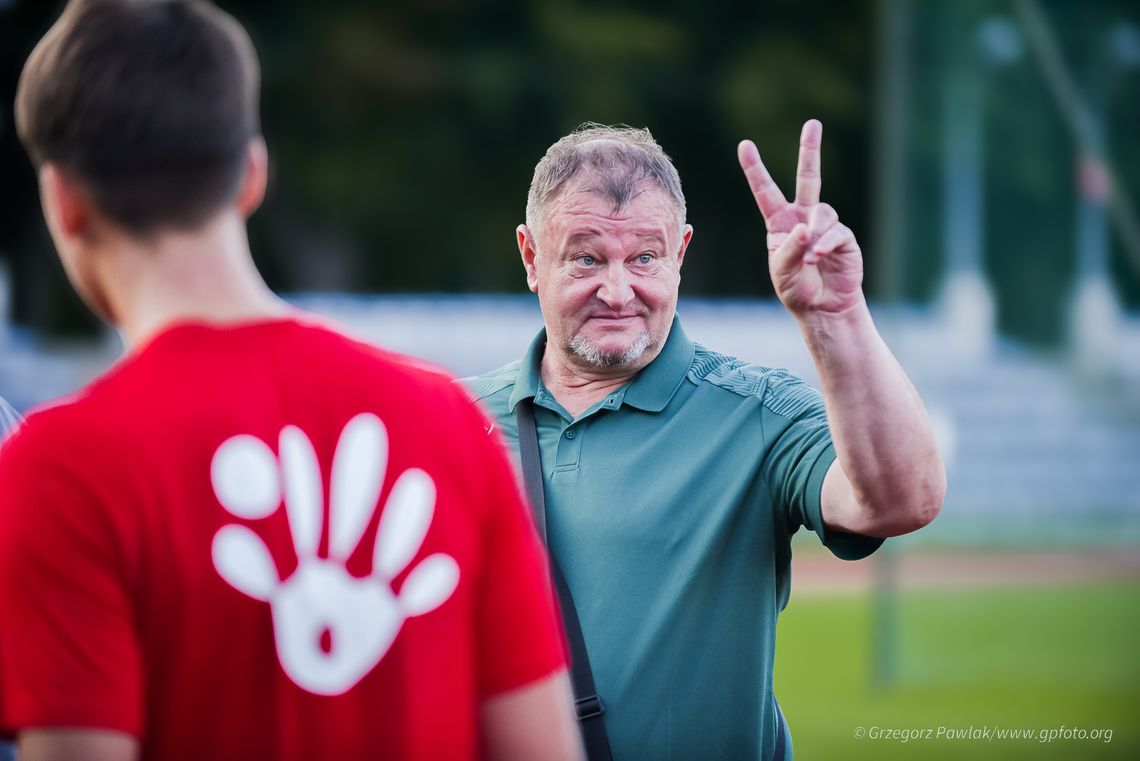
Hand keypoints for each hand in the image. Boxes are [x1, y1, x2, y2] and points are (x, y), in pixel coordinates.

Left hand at [737, 119, 863, 315]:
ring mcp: (824, 225)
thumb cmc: (796, 288)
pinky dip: (826, 244)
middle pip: (808, 177)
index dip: (755, 169)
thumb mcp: (781, 270)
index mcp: (780, 223)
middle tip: (812, 123)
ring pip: (822, 212)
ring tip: (810, 258)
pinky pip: (836, 231)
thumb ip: (788, 248)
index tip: (745, 145)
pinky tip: (819, 256)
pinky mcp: (844, 237)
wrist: (822, 308)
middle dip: (810, 150)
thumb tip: (805, 227)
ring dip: (815, 234)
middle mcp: (803, 218)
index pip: (766, 191)